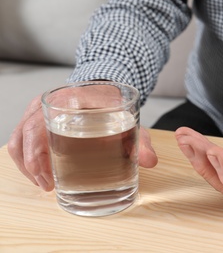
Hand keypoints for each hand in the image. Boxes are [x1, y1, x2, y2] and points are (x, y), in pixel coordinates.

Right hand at [8, 94, 157, 191]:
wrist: (104, 89)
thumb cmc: (113, 104)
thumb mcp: (128, 120)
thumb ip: (140, 141)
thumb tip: (151, 161)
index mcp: (69, 98)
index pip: (42, 124)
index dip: (37, 154)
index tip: (47, 176)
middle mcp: (49, 101)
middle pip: (26, 134)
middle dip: (32, 165)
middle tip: (48, 185)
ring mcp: (39, 108)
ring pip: (19, 138)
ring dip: (26, 163)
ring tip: (43, 183)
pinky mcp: (37, 117)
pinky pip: (21, 138)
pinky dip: (25, 157)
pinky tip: (39, 172)